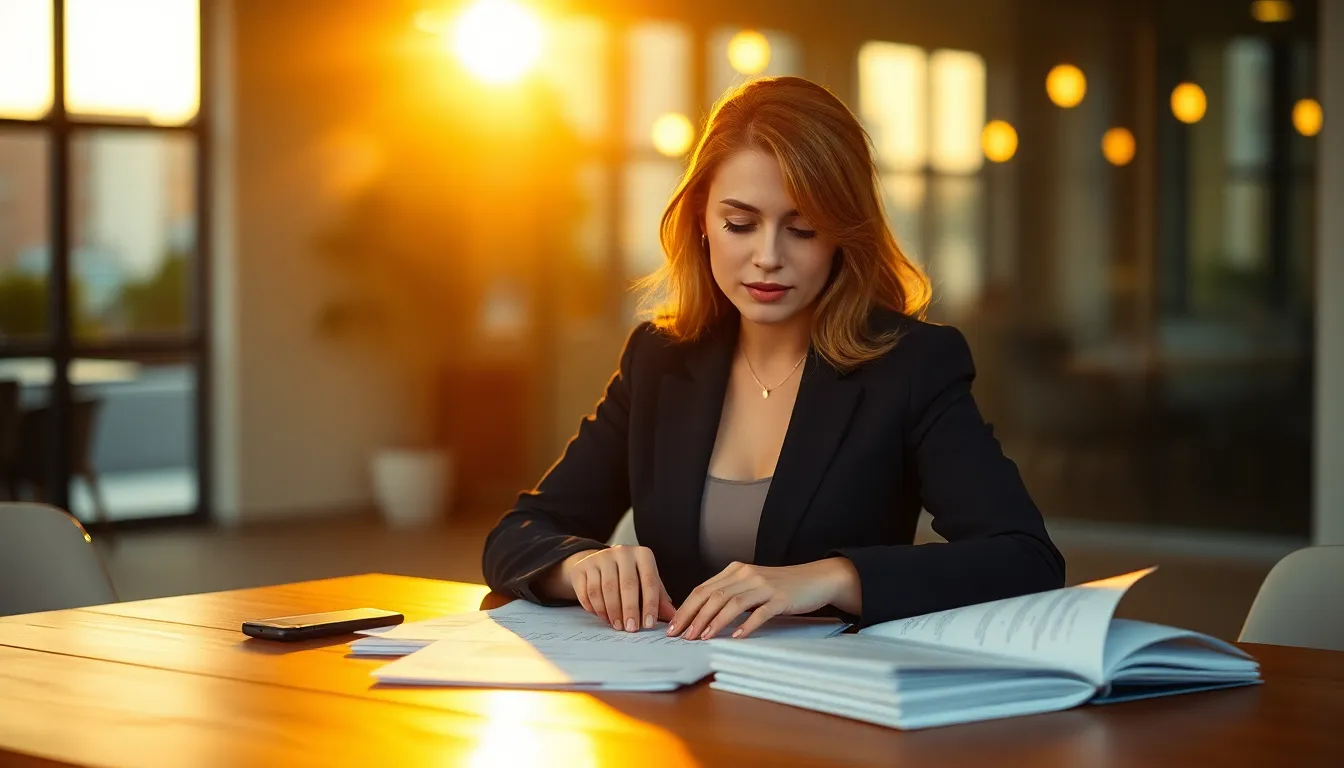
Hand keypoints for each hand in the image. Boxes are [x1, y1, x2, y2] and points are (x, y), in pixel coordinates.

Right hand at [564, 546, 675, 631]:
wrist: (599, 563)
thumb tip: (674, 618)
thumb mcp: (646, 583)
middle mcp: (622, 551)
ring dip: (611, 611)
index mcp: (642, 554)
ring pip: (605, 589)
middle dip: (629, 610)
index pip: (649, 581)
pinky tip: (602, 617)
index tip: (649, 624)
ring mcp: (600, 557)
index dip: (650, 604)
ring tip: (617, 625)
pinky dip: (595, 607)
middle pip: (627, 585)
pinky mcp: (582, 566)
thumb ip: (659, 599)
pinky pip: (587, 591)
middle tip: (631, 629)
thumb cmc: (630, 577)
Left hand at [667, 558, 859, 640]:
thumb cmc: (782, 586)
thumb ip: (730, 594)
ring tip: (702, 638)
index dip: (685, 608)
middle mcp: (746, 574)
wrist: (817, 578)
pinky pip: (759, 612)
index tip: (673, 627)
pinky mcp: (780, 598)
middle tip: (681, 636)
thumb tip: (702, 616)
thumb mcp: (751, 584)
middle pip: (712, 595)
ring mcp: (764, 585)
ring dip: (713, 622)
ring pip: (731, 603)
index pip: (703, 589)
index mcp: (735, 570)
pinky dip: (746, 625)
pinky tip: (736, 637)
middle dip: (693, 617)